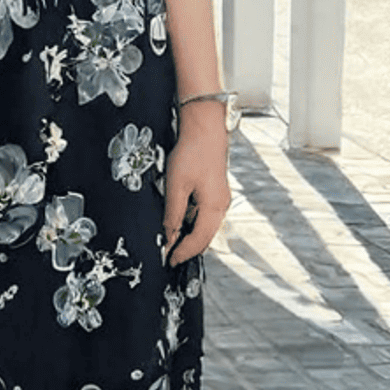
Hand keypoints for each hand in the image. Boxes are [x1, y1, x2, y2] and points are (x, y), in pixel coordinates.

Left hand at [162, 107, 230, 264]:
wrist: (205, 129)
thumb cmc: (192, 153)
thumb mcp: (176, 186)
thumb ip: (172, 214)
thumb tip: (168, 236)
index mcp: (214, 208)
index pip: (199, 241)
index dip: (183, 253)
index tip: (170, 261)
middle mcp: (221, 206)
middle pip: (205, 237)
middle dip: (188, 248)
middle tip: (169, 255)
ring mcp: (220, 199)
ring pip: (205, 227)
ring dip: (190, 236)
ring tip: (171, 241)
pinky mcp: (215, 192)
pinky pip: (205, 216)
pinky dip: (193, 224)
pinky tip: (180, 222)